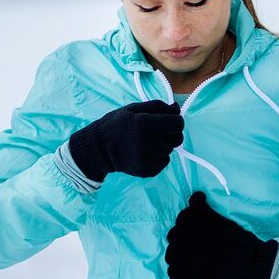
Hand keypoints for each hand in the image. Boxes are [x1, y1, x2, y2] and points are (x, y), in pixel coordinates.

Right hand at [67, 100, 183, 181]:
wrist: (99, 149)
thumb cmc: (116, 125)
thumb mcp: (134, 109)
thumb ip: (158, 107)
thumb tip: (177, 108)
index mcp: (146, 124)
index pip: (178, 124)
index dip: (175, 120)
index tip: (168, 121)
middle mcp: (149, 143)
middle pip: (178, 138)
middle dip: (171, 133)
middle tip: (157, 131)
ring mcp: (149, 159)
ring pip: (170, 150)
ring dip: (163, 144)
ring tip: (145, 141)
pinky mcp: (148, 171)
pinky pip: (165, 161)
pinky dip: (158, 156)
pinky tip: (144, 152)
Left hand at [165, 192, 278, 278]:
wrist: (254, 268)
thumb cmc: (242, 244)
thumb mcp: (225, 224)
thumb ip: (206, 212)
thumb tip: (195, 196)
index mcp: (201, 234)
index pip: (182, 219)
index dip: (189, 216)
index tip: (198, 220)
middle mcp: (192, 251)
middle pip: (173, 236)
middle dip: (182, 232)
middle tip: (196, 235)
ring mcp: (190, 268)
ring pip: (170, 255)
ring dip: (177, 250)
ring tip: (191, 250)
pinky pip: (173, 274)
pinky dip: (177, 269)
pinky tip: (188, 266)